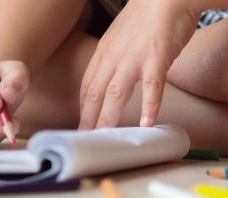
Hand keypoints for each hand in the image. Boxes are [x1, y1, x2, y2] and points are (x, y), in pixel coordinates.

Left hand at [79, 0, 201, 128]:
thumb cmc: (146, 17)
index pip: (87, 86)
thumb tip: (112, 79)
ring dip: (109, 117)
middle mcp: (113, 57)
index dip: (83, 108)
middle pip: (95, 93)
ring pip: (116, 93)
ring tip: (106, 136)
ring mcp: (134, 58)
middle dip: (89, 118)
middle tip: (86, 138)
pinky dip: (149, 106)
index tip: (82, 124)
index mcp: (104, 52)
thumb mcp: (119, 38)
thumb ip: (114, 58)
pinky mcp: (157, 58)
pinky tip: (147, 123)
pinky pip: (152, 86)